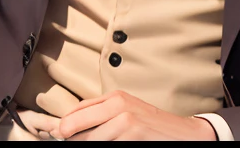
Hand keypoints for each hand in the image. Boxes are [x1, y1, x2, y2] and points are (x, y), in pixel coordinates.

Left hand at [51, 91, 216, 140]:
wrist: (185, 133)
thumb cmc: (152, 125)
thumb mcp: (127, 111)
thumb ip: (101, 113)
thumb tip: (70, 124)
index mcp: (114, 97)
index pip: (77, 110)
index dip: (63, 124)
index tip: (55, 134)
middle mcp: (118, 106)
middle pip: (76, 125)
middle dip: (68, 137)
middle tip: (62, 140)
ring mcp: (125, 122)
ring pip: (89, 141)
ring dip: (87, 145)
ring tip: (97, 142)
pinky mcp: (132, 136)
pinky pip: (105, 147)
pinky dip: (103, 147)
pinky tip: (112, 144)